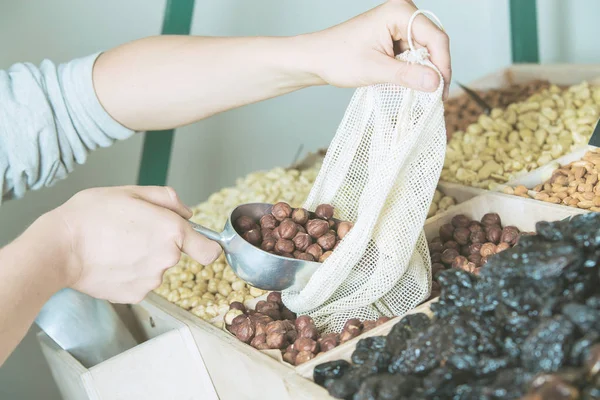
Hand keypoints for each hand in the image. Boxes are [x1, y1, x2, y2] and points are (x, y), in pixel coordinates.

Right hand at [51, 186, 221, 302]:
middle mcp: (167, 258)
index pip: (210, 250)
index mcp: (172, 230)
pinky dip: (130, 274)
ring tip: (116, 246)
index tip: (197, 243)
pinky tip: (111, 262)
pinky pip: (141, 282)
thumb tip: (188, 213)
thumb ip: (168, 199)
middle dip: (161, 243)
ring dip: (144, 258)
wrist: (59, 248)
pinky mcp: (135, 295)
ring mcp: (151, 280)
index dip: (206, 246)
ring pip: (157, 268)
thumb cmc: (91, 215)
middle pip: (177, 254)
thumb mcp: (131, 191)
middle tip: (132, 232)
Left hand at [304, 0, 450, 97]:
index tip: (441, 92)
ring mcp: (398, 23)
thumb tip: (436, 83)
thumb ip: (407, 76)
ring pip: (424, 50)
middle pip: (433, 42)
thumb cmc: (337, 59)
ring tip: (421, 94)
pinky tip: (409, 84)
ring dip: (423, 71)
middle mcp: (402, 12)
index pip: (435, 38)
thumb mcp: (374, 70)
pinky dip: (413, 69)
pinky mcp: (394, 35)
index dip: (442, 66)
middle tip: (435, 97)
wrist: (315, 59)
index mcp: (398, 12)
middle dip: (434, 70)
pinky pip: (413, 52)